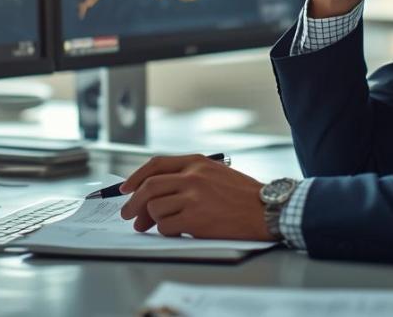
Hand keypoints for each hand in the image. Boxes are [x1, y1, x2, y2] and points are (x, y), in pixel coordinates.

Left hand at [117, 154, 271, 240]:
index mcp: (196, 162)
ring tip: (159, 225)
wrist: (267, 210)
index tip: (125, 189)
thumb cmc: (244, 195)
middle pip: (149, 187)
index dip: (135, 177)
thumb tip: (155, 195)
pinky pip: (166, 226)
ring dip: (153, 220)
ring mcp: (193, 197)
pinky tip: (176, 230)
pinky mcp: (196, 219)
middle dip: (132, 203)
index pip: (156, 164)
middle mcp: (192, 176)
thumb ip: (187, 177)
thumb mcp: (216, 173)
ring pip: (155, 208)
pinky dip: (165, 231)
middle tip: (129, 215)